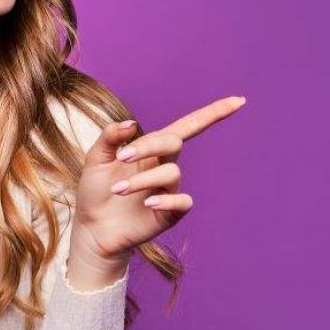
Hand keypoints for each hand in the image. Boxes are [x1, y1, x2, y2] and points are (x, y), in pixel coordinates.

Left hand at [71, 95, 246, 264]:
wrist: (91, 228)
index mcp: (151, 149)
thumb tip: (132, 124)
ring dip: (142, 179)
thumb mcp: (96, 160)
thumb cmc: (95, 192)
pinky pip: (183, 202)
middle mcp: (164, 166)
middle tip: (121, 157)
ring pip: (171, 172)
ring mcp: (169, 190)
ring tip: (117, 190)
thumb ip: (110, 138)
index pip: (187, 126)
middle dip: (149, 145)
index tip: (238, 100)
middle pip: (173, 142)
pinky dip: (166, 199)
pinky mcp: (170, 213)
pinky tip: (147, 203)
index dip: (213, 113)